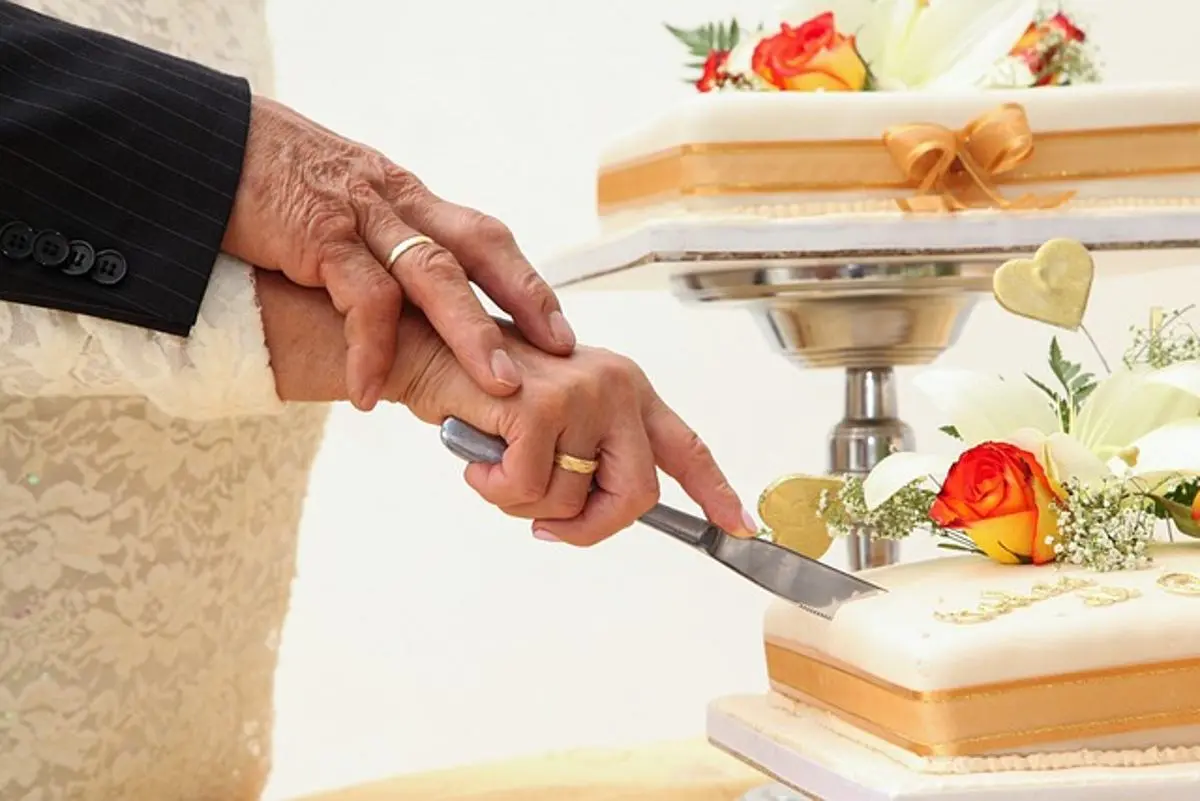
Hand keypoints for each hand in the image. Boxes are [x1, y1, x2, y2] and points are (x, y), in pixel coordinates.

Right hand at [223, 96, 574, 411]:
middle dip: (523, 301)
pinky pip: (359, 297)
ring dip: (471, 331)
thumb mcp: (334, 205)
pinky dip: (370, 348)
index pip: (481, 236)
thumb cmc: (263, 181)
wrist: (195, 142)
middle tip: (559, 352)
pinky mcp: (314, 233)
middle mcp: (391, 200)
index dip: (524, 281)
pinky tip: (369, 393)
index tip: (559, 327)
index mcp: (401, 196)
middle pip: (476, 248)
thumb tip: (397, 305)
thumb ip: (370, 245)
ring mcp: (356, 215)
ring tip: (498, 384)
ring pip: (433, 273)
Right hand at [401, 318, 756, 545]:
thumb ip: (586, 458)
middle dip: (590, 526)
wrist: (424, 348)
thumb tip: (595, 513)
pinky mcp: (541, 407)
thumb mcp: (552, 421)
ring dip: (524, 502)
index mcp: (625, 388)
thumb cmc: (482, 389)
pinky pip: (526, 489)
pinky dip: (494, 488)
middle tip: (546, 524)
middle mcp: (615, 385)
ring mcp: (582, 394)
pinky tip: (477, 457)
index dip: (715, 491)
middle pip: (636, 495)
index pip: (685, 447)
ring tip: (496, 463)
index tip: (740, 525)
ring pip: (573, 502)